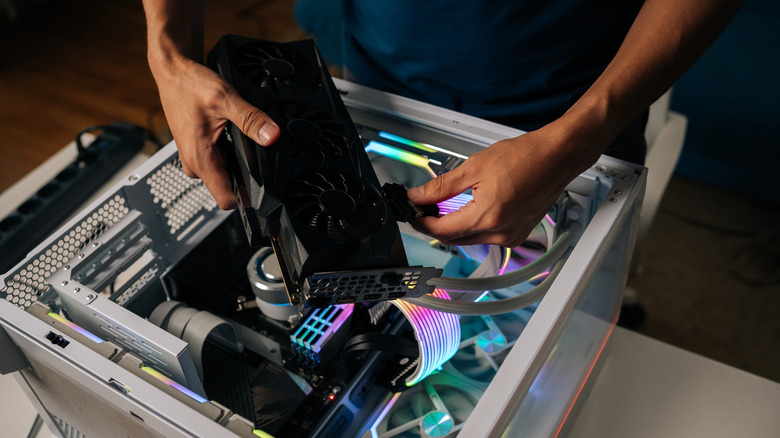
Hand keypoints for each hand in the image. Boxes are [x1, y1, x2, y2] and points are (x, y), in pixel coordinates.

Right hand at [151, 55, 279, 208]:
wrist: (173, 72)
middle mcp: (194, 163)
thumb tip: (272, 135)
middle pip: (227, 188)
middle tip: (256, 153)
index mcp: (200, 158)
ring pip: (223, 175)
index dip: (246, 199)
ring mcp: (193, 158)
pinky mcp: (196, 151)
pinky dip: (228, 154)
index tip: (263, 191)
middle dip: (244, 177)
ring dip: (236, 164)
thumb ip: (251, 119)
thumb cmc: (190, 85)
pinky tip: (232, 136)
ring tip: (242, 140)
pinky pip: (217, 163)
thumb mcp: (226, 99)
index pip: (225, 200)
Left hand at [407, 126, 589, 246]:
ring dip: (455, 226)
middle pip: (455, 239)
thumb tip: (419, 196)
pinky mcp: (518, 233)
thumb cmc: (526, 157)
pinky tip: (470, 208)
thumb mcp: (474, 166)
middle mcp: (501, 232)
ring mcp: (511, 236)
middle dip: (437, 225)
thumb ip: (442, 186)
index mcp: (488, 217)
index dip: (423, 223)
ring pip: (470, 239)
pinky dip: (474, 225)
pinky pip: (487, 236)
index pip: (443, 230)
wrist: (557, 156)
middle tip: (424, 208)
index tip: (413, 213)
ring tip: (446, 205)